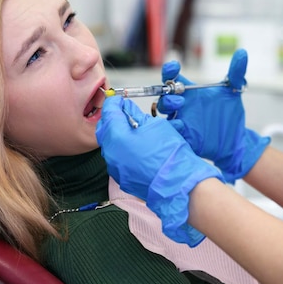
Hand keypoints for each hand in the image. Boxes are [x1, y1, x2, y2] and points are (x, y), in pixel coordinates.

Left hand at [96, 96, 222, 245]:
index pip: (109, 113)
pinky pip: (116, 159)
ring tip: (132, 130)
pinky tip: (135, 147)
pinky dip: (122, 150)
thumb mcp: (154, 126)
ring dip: (116, 135)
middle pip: (104, 129)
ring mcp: (115, 168)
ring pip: (109, 145)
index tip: (119, 100)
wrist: (178, 183)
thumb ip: (136, 115)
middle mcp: (111, 153)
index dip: (114, 103)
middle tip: (124, 112)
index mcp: (117, 137)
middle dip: (112, 118)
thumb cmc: (170, 155)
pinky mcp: (121, 178)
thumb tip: (128, 109)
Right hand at [158, 49, 269, 183]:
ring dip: (166, 106)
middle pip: (163, 95)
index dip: (170, 70)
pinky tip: (180, 125)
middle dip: (166, 93)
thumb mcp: (234, 91)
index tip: (174, 66)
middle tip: (180, 96)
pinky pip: (171, 130)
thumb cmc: (229, 115)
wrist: (235, 139)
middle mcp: (181, 105)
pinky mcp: (183, 136)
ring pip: (162, 112)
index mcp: (189, 92)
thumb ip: (236, 72)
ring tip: (179, 106)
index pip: (172, 77)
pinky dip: (172, 127)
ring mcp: (180, 120)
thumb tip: (242, 53)